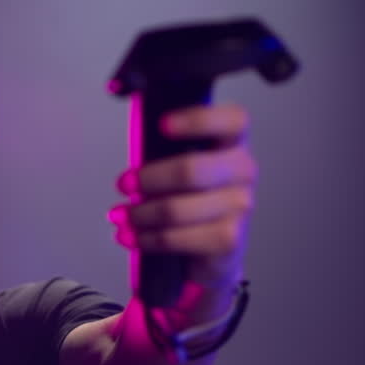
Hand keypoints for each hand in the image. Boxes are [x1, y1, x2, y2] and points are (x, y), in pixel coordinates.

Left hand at [109, 104, 254, 309]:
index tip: (162, 124)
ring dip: (140, 214)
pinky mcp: (229, 240)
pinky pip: (176, 238)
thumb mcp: (180, 161)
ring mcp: (239, 206)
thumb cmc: (189, 192)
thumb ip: (165, 147)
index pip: (232, 121)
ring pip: (176, 210)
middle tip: (123, 185)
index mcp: (234, 141)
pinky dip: (147, 239)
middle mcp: (243, 170)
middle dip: (148, 179)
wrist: (212, 244)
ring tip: (120, 216)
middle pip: (190, 170)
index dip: (197, 121)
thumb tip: (134, 149)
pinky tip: (132, 237)